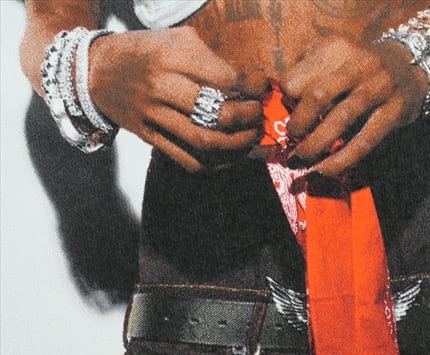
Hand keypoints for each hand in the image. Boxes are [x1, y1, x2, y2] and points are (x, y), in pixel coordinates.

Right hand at [88, 27, 267, 170]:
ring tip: (249, 139)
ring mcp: (154, 115)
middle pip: (218, 114)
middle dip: (247, 119)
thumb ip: (212, 60)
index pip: (224, 78)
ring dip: (236, 145)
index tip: (261, 88)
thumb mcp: (176, 41)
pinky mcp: (148, 137)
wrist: (95, 71)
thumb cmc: (144, 53)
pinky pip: (186, 159)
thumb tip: (249, 83)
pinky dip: (212, 165)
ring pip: (205, 141)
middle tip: (258, 117)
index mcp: (173, 56)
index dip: (251, 87)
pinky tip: (227, 158)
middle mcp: (163, 87)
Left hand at [281, 35, 427, 175]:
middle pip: (318, 96)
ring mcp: (378, 86)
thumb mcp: (332, 57)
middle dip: (298, 125)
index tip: (287, 114)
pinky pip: (363, 141)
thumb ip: (306, 73)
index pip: (298, 78)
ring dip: (315, 145)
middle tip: (290, 142)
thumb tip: (284, 105)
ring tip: (299, 161)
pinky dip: (341, 160)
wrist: (410, 68)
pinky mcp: (394, 111)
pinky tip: (324, 171)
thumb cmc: (358, 70)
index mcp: (335, 48)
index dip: (287, 102)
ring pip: (340, 119)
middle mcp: (359, 63)